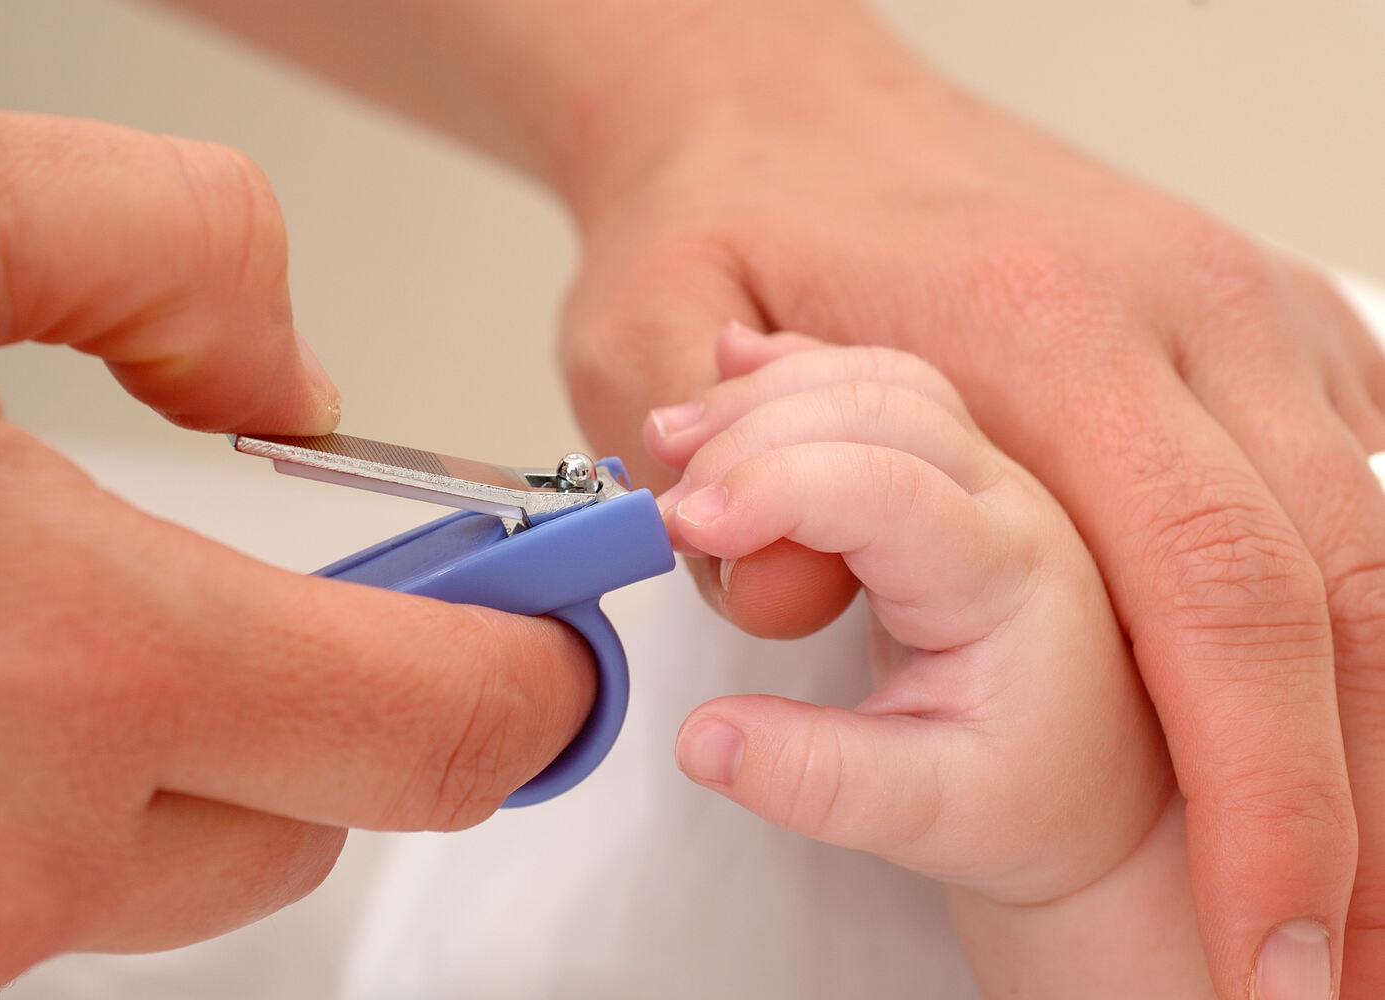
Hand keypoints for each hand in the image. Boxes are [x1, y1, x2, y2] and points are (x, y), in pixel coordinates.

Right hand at [0, 82, 592, 999]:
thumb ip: (177, 262)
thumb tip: (280, 392)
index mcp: (55, 666)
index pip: (442, 734)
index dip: (525, 668)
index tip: (547, 623)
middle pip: (320, 820)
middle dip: (352, 703)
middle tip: (313, 579)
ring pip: (166, 868)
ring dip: (194, 740)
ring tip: (94, 586)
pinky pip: (16, 880)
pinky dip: (49, 777)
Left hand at [557, 11, 1372, 997]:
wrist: (781, 103)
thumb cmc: (725, 216)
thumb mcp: (643, 345)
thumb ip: (730, 493)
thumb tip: (809, 607)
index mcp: (1045, 324)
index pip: (1204, 588)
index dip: (1264, 796)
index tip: (1269, 949)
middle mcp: (1177, 310)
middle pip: (1336, 583)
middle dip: (1358, 803)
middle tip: (1334, 975)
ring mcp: (1232, 306)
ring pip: (1371, 542)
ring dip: (1378, 733)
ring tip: (1359, 897)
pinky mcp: (1246, 318)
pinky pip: (1355, 482)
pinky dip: (1365, 626)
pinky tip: (1346, 730)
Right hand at [659, 329, 1209, 995]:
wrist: (1094, 774)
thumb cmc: (1026, 792)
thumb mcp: (930, 817)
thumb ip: (818, 781)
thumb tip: (699, 741)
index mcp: (1007, 578)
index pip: (890, 490)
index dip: (776, 489)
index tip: (680, 528)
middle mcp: (1002, 501)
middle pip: (876, 409)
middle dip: (752, 437)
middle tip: (665, 511)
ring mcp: (977, 473)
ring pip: (871, 381)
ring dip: (766, 398)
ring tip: (673, 441)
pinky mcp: (941, 470)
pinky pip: (871, 388)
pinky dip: (795, 374)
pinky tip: (733, 363)